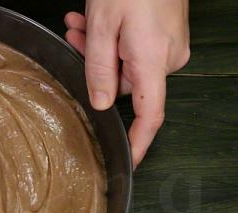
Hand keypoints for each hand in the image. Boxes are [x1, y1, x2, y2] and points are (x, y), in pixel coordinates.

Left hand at [64, 0, 189, 167]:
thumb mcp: (103, 27)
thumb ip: (98, 70)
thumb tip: (100, 103)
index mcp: (153, 62)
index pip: (148, 116)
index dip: (138, 143)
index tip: (128, 162)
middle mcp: (167, 58)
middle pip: (125, 82)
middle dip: (94, 64)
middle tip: (75, 37)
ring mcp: (168, 45)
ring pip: (123, 62)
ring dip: (97, 46)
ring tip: (79, 22)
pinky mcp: (164, 35)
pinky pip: (133, 47)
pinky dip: (110, 38)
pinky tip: (90, 19)